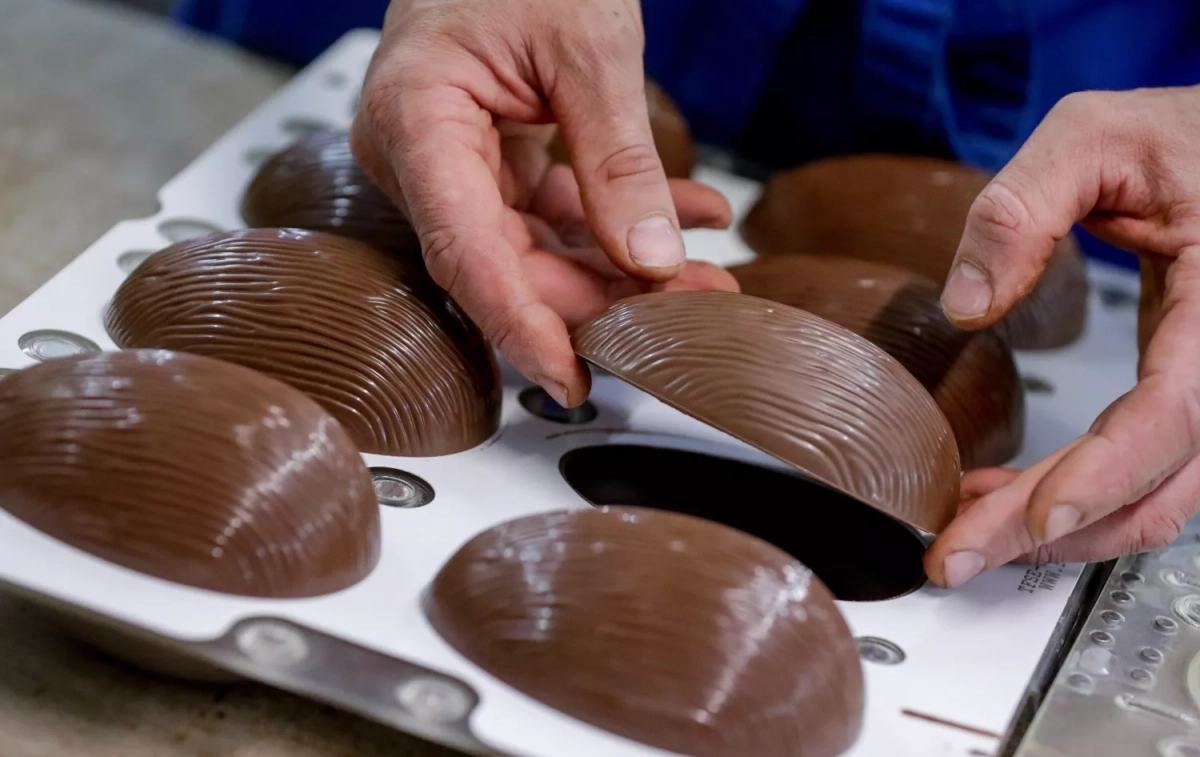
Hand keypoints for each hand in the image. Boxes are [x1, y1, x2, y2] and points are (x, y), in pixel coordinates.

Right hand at [350, 0, 736, 407]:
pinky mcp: (489, 161)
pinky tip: (686, 218)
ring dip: (620, 267)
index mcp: (414, 119)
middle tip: (685, 314)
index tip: (568, 377)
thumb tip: (649, 259)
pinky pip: (550, 212)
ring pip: (534, 248)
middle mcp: (421, 154)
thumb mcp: (589, 46)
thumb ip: (616, 157)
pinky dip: (616, 220)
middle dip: (599, 297)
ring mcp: (452, 162)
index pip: (463, 251)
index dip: (518, 323)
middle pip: (505, 262)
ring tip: (702, 277)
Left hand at [927, 85, 1199, 587]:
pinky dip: (1078, 495)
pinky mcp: (1185, 391)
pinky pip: (1145, 468)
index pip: (1178, 412)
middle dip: (1055, 532)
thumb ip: (1023, 206)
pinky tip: (1007, 494)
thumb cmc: (1177, 134)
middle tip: (958, 556)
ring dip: (1063, 529)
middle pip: (1160, 481)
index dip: (1109, 473)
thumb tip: (964, 304)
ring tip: (968, 530)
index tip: (1038, 517)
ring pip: (1159, 495)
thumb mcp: (1092, 134)